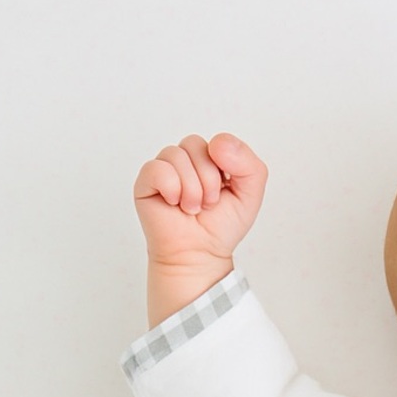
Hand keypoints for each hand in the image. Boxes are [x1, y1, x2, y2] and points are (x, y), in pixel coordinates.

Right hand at [134, 133, 266, 318]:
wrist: (200, 255)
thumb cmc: (220, 227)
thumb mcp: (250, 195)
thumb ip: (249, 165)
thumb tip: (217, 144)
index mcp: (208, 158)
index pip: (216, 142)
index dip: (225, 168)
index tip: (225, 192)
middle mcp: (184, 159)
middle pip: (194, 144)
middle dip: (208, 180)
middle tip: (207, 204)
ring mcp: (164, 168)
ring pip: (176, 155)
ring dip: (192, 189)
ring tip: (192, 208)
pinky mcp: (146, 181)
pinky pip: (158, 169)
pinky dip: (172, 188)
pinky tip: (174, 204)